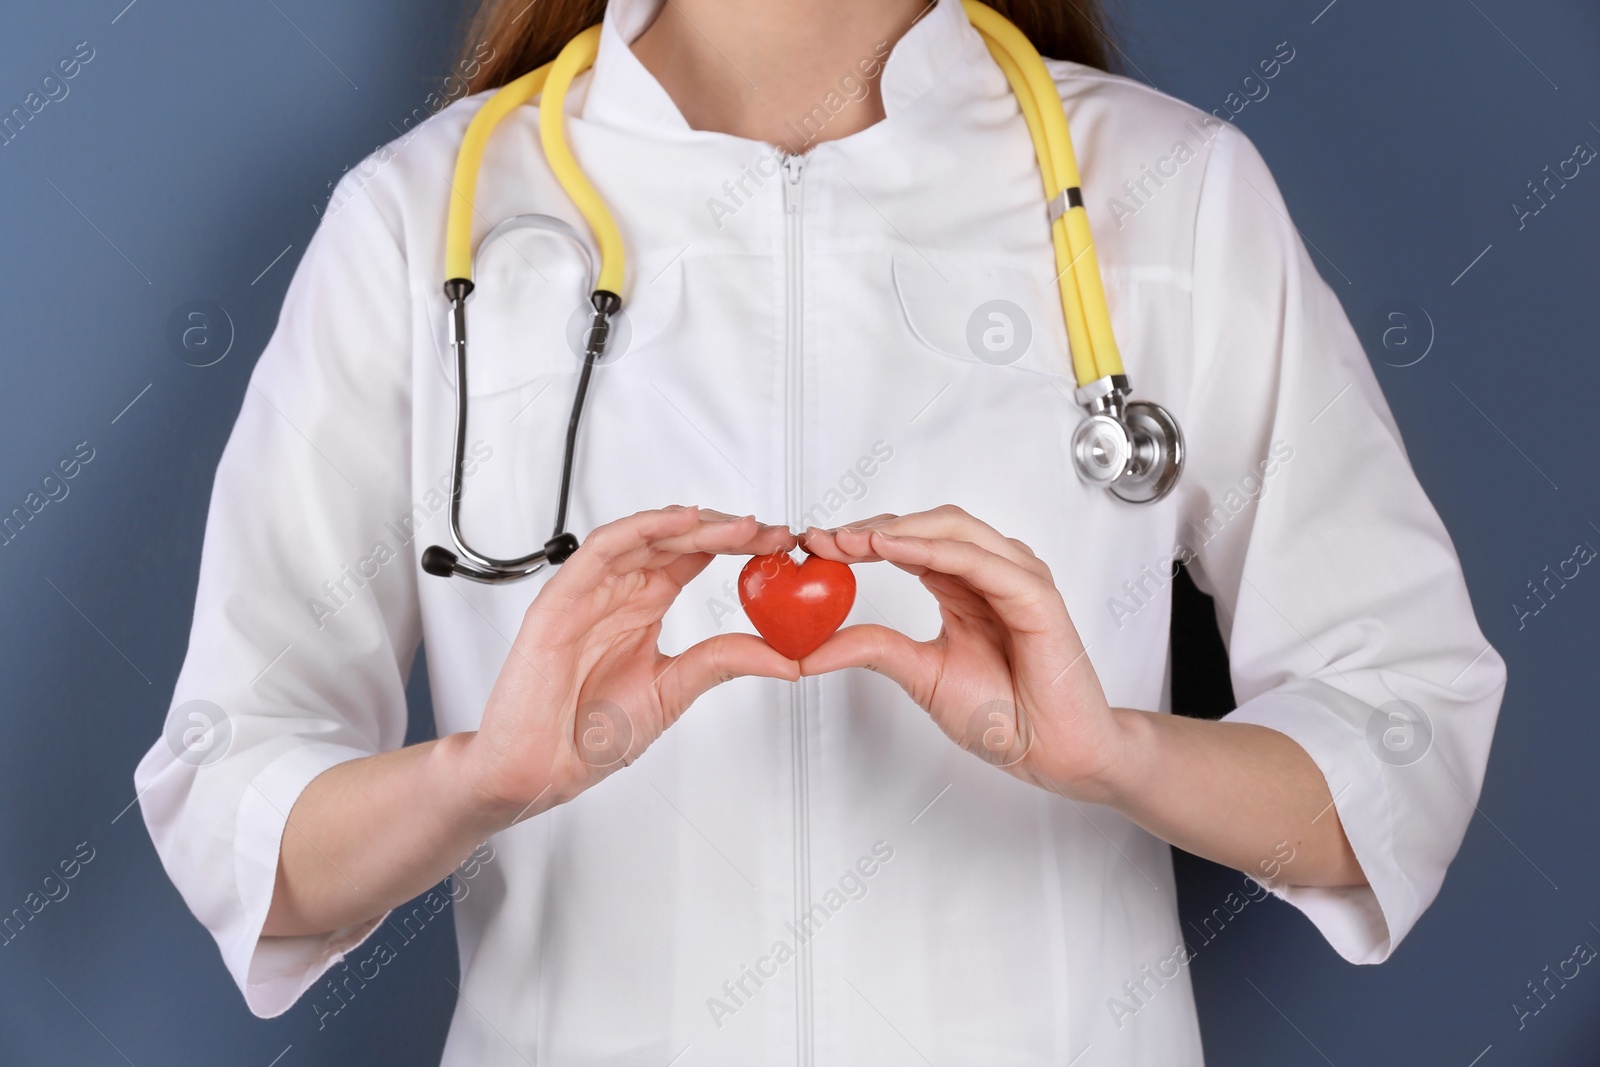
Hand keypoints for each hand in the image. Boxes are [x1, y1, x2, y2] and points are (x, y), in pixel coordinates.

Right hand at [464, 506, 798, 822]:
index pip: (693, 556)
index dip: (736, 544)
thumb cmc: (591, 734)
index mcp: (643, 606)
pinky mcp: (560, 600)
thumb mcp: (676, 689)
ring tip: (739, 527)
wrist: (541, 769)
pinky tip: (680, 523)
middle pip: (674, 539)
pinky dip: (641, 529)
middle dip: (725, 530)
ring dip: (693, 525)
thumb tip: (787, 658)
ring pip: (643, 536)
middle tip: (770, 533)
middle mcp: (617, 591)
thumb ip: (724, 661)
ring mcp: (589, 592)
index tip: (779, 544)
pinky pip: (601, 550)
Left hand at [799, 505, 1130, 802]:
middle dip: (872, 528)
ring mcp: (1015, 579)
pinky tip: (894, 547)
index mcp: (963, 587)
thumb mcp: (921, 675)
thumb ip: (872, 650)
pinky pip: (979, 560)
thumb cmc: (1006, 716)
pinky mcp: (1035, 595)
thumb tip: (807, 651)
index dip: (860, 540)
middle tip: (824, 539)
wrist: (1055, 752)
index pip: (908, 543)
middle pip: (928, 525)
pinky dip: (934, 547)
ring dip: (898, 529)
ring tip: (850, 540)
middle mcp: (990, 574)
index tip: (814, 545)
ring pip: (953, 529)